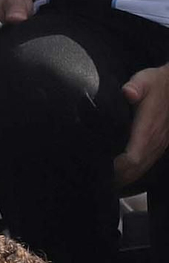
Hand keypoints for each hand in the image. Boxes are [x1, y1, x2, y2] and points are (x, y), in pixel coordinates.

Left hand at [115, 63, 168, 187]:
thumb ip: (136, 86)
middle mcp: (155, 140)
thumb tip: (128, 92)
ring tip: (110, 182)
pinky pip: (149, 163)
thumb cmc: (157, 84)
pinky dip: (136, 171)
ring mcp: (159, 144)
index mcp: (148, 128)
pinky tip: (125, 174)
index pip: (134, 156)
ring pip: (144, 167)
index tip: (104, 168)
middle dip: (120, 176)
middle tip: (101, 181)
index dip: (120, 166)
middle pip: (137, 167)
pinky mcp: (161, 144)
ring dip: (127, 176)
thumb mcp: (145, 80)